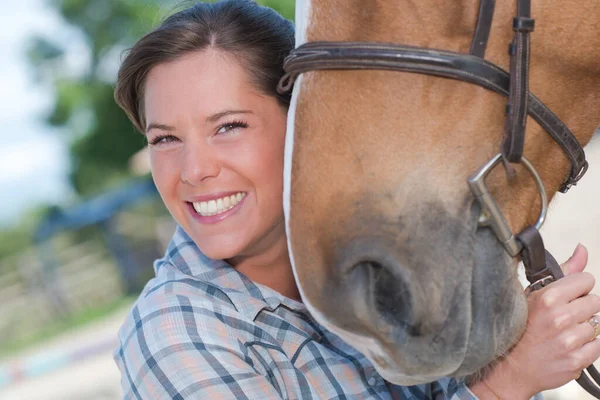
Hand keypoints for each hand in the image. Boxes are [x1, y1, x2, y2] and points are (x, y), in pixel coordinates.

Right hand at [471, 244, 599, 398]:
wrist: (512, 367)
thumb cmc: (520, 328)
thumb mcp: (534, 294)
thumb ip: (564, 271)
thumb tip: (583, 249)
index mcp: (549, 298)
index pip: (587, 280)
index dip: (577, 287)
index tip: (567, 295)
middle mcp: (561, 318)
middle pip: (595, 301)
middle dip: (582, 306)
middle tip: (564, 314)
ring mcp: (570, 341)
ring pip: (597, 324)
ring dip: (583, 327)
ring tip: (564, 331)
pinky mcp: (578, 360)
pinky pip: (598, 345)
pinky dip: (586, 345)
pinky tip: (568, 345)